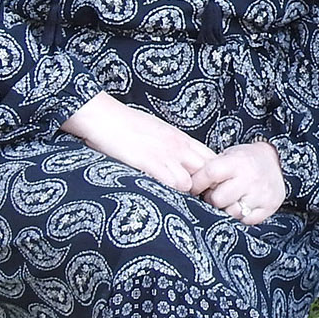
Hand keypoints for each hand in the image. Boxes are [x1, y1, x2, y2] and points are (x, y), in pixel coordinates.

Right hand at [62, 94, 214, 194]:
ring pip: (192, 183)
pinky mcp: (150, 163)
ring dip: (184, 194)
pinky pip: (173, 183)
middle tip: (191, 200)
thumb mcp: (160, 132)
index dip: (212, 176)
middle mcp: (179, 146)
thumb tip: (181, 160)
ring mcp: (166, 155)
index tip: (204, 187)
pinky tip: (160, 196)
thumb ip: (174, 145)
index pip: (213, 158)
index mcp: (182, 138)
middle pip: (208, 172)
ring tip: (173, 200)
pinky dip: (170, 194)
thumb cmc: (128, 125)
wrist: (105, 117)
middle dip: (203, 188)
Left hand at [192, 142, 285, 225]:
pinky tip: (242, 206)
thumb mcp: (230, 155)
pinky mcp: (269, 206)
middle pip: (218, 199)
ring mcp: (260, 194)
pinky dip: (241, 217)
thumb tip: (189, 185)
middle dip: (212, 199)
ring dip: (227, 210)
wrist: (277, 161)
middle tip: (216, 195)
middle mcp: (250, 178)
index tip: (193, 188)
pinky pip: (247, 221)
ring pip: (232, 212)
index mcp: (237, 162)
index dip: (197, 183)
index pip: (209, 173)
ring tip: (229, 201)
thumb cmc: (245, 160)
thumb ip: (213, 168)